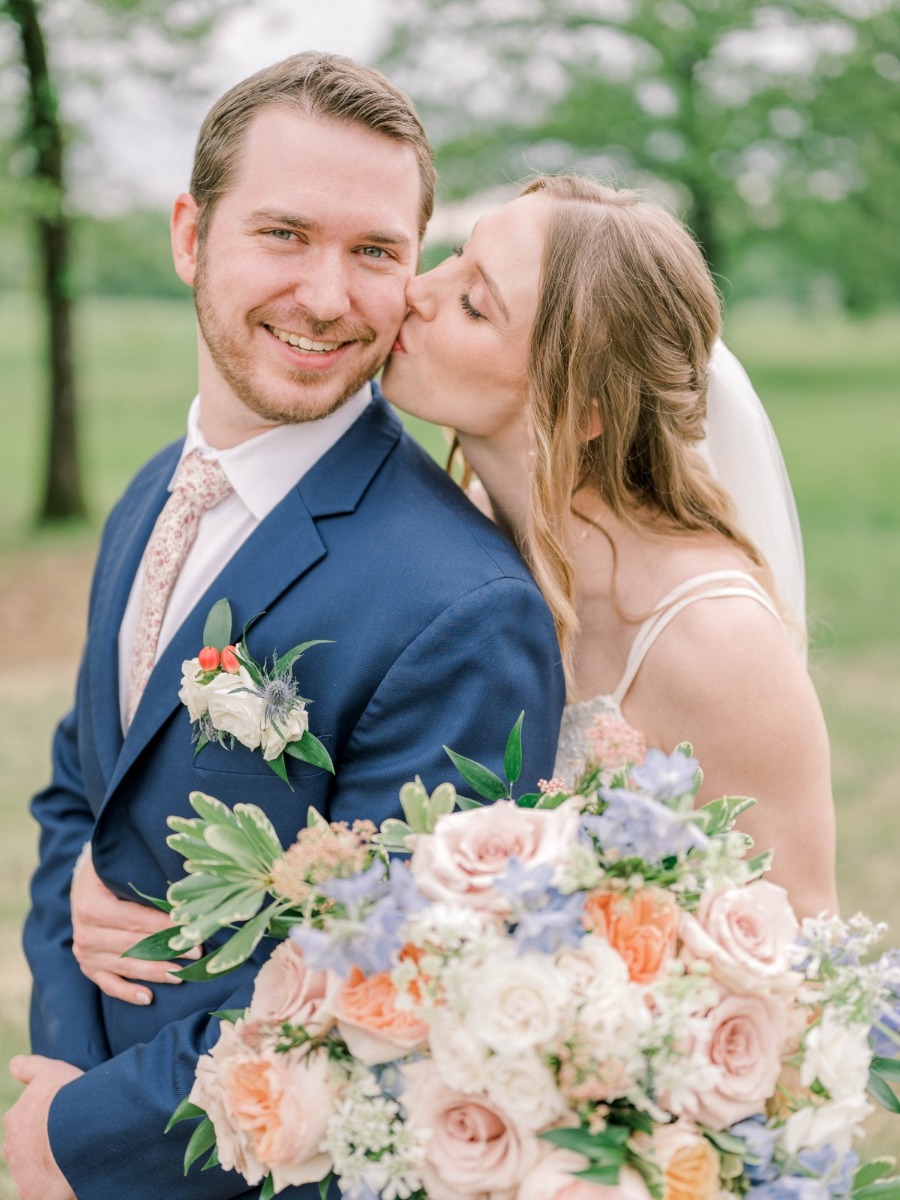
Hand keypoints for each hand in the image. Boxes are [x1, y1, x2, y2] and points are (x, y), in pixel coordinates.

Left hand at [3, 1055, 81, 1199]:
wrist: (77, 1131)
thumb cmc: (66, 1097)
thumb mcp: (50, 1072)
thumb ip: (29, 1068)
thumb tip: (14, 1064)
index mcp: (16, 1119)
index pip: (24, 1123)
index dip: (44, 1121)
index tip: (59, 1119)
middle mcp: (13, 1148)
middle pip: (28, 1150)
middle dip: (44, 1148)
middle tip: (69, 1141)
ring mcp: (22, 1173)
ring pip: (35, 1173)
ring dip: (51, 1169)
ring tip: (75, 1159)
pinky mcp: (35, 1195)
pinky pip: (44, 1195)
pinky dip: (55, 1190)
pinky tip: (72, 1180)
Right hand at [71, 845, 200, 1004]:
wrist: (86, 882)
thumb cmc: (112, 872)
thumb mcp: (123, 869)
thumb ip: (146, 881)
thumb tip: (185, 892)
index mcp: (92, 906)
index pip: (136, 919)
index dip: (165, 925)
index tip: (191, 929)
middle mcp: (84, 933)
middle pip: (133, 945)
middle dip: (167, 950)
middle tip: (195, 953)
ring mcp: (85, 953)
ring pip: (125, 966)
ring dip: (155, 972)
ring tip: (181, 975)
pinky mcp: (88, 966)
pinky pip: (109, 984)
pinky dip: (128, 992)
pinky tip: (148, 998)